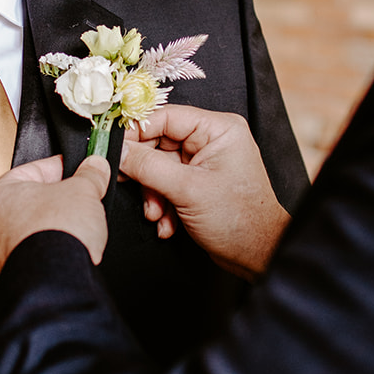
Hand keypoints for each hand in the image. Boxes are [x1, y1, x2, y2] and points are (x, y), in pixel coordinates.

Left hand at [0, 154, 110, 279]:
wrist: (56, 282)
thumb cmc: (56, 234)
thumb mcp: (84, 191)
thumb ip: (90, 174)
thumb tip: (95, 167)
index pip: (35, 169)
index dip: (63, 167)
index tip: (80, 170)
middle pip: (31, 200)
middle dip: (58, 198)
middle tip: (81, 198)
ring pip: (31, 228)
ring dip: (53, 225)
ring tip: (76, 226)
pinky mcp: (11, 275)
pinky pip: (32, 253)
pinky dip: (49, 249)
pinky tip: (67, 249)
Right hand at [119, 107, 288, 279]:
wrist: (257, 255)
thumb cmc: (240, 221)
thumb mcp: (187, 190)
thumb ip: (148, 167)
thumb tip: (120, 150)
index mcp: (218, 129)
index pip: (166, 117)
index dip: (137, 132)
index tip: (116, 148)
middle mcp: (212, 141)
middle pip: (159, 143)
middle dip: (147, 173)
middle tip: (130, 185)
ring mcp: (205, 162)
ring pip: (160, 167)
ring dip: (153, 194)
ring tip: (158, 214)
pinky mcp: (198, 182)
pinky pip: (167, 183)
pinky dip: (163, 203)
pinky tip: (168, 222)